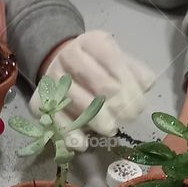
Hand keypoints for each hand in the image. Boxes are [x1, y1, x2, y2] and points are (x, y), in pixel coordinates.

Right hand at [33, 31, 155, 143]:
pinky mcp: (39, 99)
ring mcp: (52, 78)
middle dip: (119, 106)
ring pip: (79, 103)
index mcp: (92, 42)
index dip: (130, 87)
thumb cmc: (95, 64)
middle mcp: (69, 56)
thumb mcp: (114, 57)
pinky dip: (69, 134)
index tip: (138, 107)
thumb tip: (147, 84)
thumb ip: (132, 69)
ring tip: (111, 129)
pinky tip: (82, 144)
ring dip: (98, 120)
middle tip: (128, 118)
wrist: (58, 61)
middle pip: (100, 85)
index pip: (116, 63)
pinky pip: (55, 118)